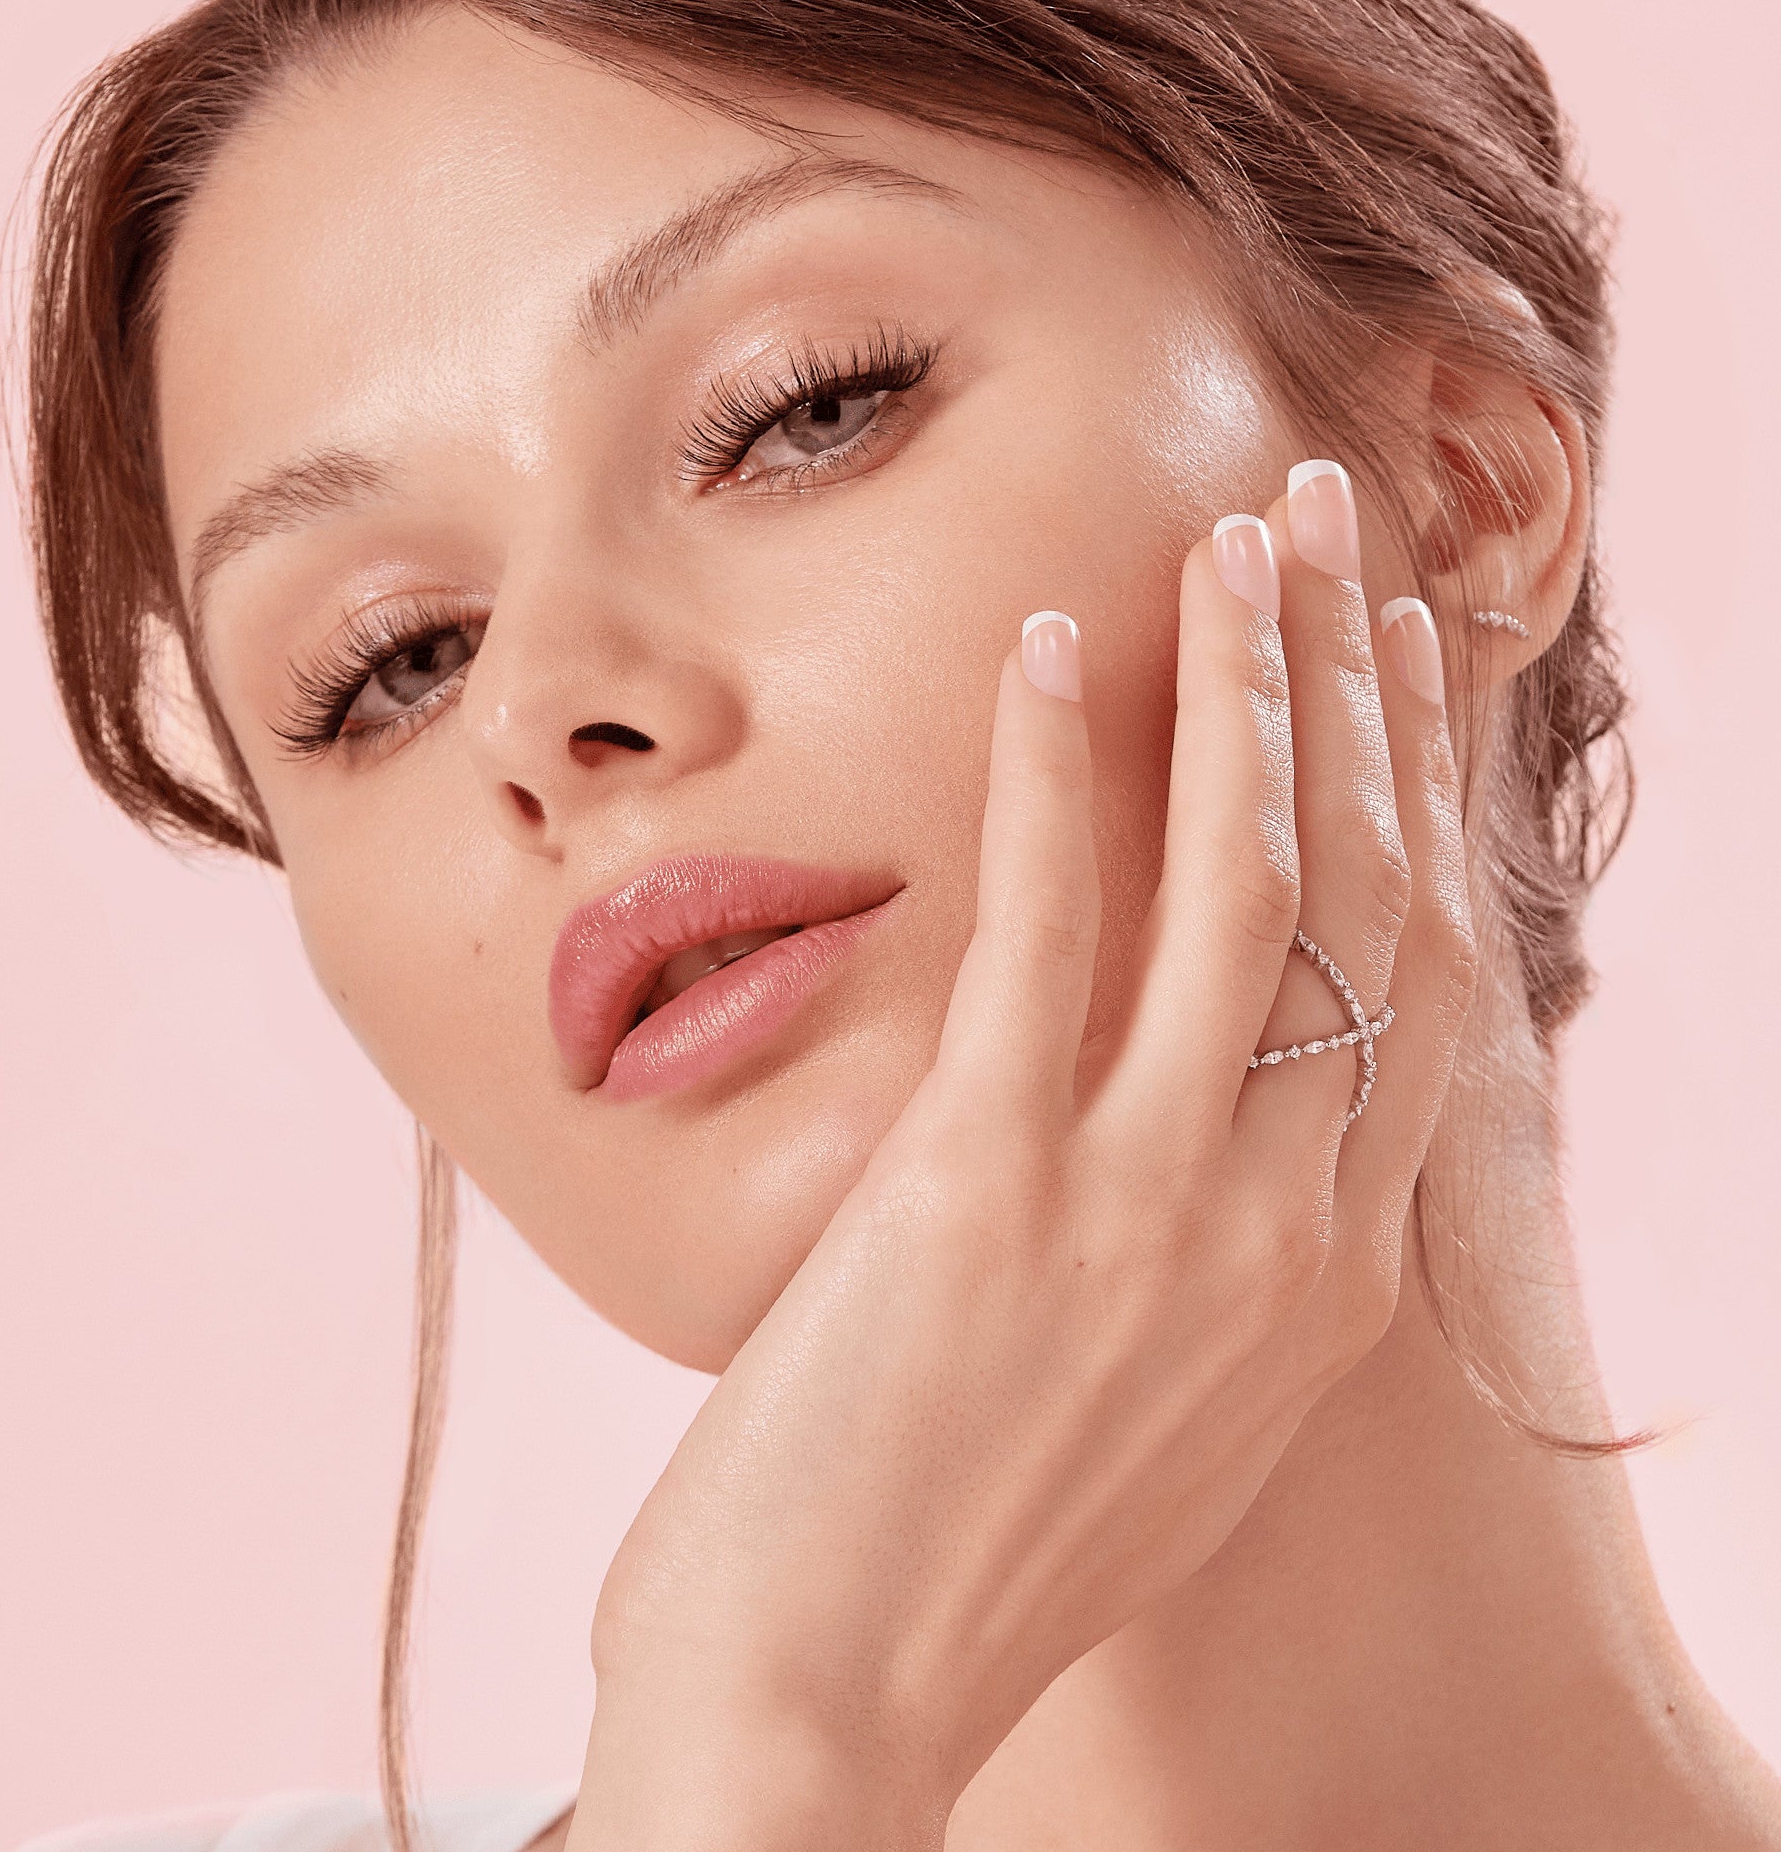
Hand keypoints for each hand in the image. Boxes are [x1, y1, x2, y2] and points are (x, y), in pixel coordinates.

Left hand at [566, 468, 1478, 1851]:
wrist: (821, 1710)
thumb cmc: (960, 1553)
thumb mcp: (1149, 1406)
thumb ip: (1204, 1256)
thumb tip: (1182, 1113)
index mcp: (1330, 1285)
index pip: (1417, 986)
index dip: (1417, 797)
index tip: (1390, 663)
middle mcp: (1286, 1234)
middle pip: (1367, 899)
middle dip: (1359, 690)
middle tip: (1328, 528)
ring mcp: (1152, 1209)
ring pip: (1251, 886)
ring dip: (1247, 683)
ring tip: (1226, 537)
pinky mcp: (992, 1188)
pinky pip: (1052, 931)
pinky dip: (1056, 771)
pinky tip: (1042, 646)